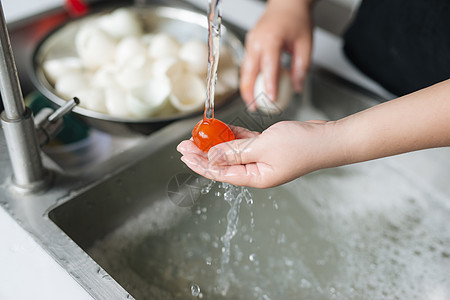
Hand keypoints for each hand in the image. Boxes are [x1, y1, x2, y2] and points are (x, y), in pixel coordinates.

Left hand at [177, 120, 341, 187]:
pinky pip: (245, 143)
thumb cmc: (302, 145)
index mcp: (255, 178)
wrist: (328, 139)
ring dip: (217, 143)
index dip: (199, 164)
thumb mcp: (263, 146)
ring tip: (199, 135)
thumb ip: (235, 151)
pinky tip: (222, 129)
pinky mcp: (268, 148)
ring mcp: (263, 160)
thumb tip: (211, 156)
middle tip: (185, 143)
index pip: (219, 173)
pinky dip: (234, 136)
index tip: (184, 154)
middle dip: (203, 153)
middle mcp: (257, 171)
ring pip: (233, 152)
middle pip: (223, 163)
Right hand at [240, 0, 313, 109]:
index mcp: (271, 39)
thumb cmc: (297, 20)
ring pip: (244, 70)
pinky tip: (254, 89)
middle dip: (249, 92)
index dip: (269, 85)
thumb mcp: (305, 44)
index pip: (269, 67)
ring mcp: (250, 42)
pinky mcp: (249, 45)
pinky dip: (249, 78)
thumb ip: (301, 68)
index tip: (271, 99)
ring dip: (246, 87)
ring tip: (252, 102)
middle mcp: (257, 41)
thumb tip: (297, 88)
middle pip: (249, 71)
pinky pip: (247, 65)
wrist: (287, 4)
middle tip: (254, 108)